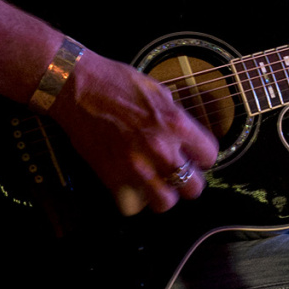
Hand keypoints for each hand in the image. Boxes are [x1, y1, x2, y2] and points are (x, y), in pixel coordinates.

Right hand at [49, 50, 219, 215]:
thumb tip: (185, 136)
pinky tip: (132, 186)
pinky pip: (132, 205)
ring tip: (157, 184)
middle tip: (179, 173)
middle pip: (193, 188)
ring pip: (165, 203)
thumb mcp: (159, 92)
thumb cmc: (117, 82)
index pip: (209, 156)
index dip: (203, 157)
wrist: (78, 88)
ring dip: (163, 195)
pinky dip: (133, 200)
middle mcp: (160, 149)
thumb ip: (175, 118)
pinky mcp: (111, 177)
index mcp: (176, 124)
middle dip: (189, 180)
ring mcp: (136, 167)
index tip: (195, 156)